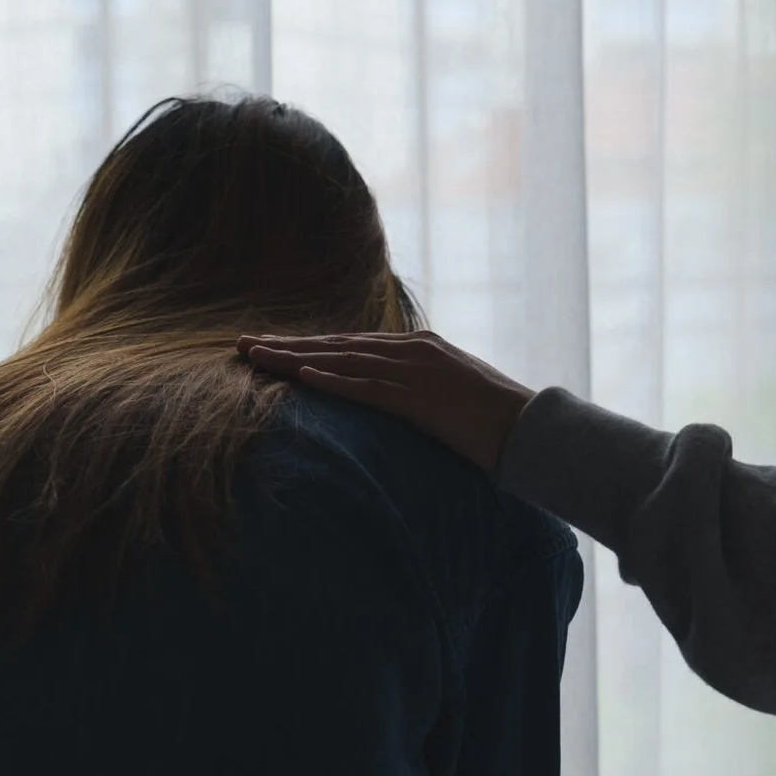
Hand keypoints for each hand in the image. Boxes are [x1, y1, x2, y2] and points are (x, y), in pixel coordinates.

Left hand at [238, 330, 534, 474]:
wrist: (533, 430)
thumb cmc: (498, 422)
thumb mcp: (453, 398)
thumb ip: (422, 392)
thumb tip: (399, 404)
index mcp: (420, 348)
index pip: (351, 345)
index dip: (309, 346)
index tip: (272, 348)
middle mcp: (413, 350)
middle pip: (336, 346)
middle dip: (288, 346)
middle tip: (242, 346)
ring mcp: (416, 371)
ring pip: (342, 361)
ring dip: (295, 359)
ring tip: (255, 358)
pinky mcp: (421, 398)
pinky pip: (368, 388)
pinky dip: (333, 381)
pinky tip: (302, 378)